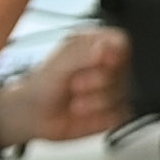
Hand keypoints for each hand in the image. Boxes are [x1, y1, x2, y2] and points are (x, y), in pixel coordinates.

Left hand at [3, 26, 128, 142]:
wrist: (35, 116)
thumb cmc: (42, 86)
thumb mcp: (57, 65)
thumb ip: (81, 53)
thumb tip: (104, 47)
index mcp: (93, 46)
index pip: (120, 42)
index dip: (116, 53)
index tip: (104, 62)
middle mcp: (106, 66)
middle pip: (124, 70)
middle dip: (98, 82)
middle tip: (75, 85)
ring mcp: (112, 89)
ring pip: (123, 94)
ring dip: (96, 102)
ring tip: (76, 103)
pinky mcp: (114, 110)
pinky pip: (121, 114)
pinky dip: (102, 117)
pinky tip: (85, 114)